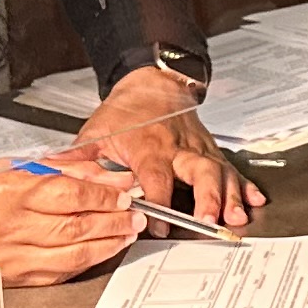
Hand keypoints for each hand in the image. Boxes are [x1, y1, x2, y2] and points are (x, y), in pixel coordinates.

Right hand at [0, 153, 141, 285]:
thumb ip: (66, 171)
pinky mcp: (12, 279)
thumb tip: (109, 177)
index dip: (103, 196)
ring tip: (124, 233)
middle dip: (114, 221)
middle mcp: (8, 228)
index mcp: (8, 193)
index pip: (70, 195)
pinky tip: (100, 250)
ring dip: (107, 244)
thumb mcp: (17, 166)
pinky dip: (85, 262)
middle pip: (76, 227)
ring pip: (73, 255)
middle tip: (134, 215)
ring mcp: (9, 258)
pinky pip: (58, 273)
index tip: (123, 194)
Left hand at [85, 63, 260, 231]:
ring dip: (230, 195)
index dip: (159, 200)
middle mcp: (179, 148)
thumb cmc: (124, 113)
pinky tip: (254, 201)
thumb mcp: (95, 133)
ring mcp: (199, 150)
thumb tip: (52, 174)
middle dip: (207, 197)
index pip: (156, 177)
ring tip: (237, 217)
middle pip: (198, 172)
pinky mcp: (210, 152)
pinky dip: (245, 185)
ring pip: (220, 172)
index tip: (158, 224)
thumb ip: (77, 159)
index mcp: (149, 147)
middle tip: (209, 220)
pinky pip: (231, 169)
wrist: (152, 83)